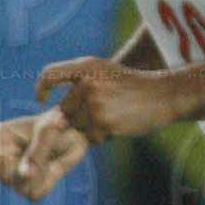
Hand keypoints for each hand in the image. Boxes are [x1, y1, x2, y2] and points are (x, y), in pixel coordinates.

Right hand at [0, 108, 89, 198]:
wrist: (74, 131)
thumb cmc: (58, 123)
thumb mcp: (49, 130)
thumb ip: (36, 152)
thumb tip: (24, 176)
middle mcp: (0, 156)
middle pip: (5, 176)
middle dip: (28, 168)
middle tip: (49, 147)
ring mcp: (12, 174)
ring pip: (21, 187)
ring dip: (41, 175)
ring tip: (52, 156)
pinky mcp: (26, 186)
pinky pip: (34, 194)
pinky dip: (48, 183)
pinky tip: (53, 167)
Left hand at [32, 55, 182, 143]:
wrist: (163, 95)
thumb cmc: (132, 87)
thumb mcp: (105, 73)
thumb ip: (80, 86)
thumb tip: (54, 116)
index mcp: (86, 66)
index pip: (50, 74)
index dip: (42, 87)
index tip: (41, 98)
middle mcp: (87, 82)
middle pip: (64, 110)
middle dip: (77, 118)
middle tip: (102, 114)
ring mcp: (94, 103)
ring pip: (77, 127)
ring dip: (90, 129)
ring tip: (112, 117)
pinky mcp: (103, 122)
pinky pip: (91, 137)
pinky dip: (101, 137)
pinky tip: (117, 125)